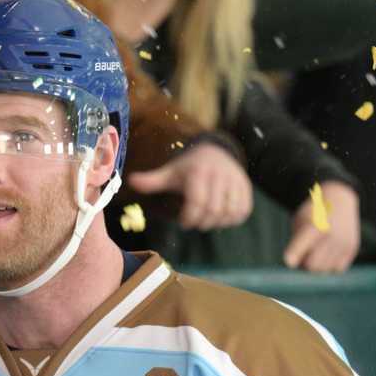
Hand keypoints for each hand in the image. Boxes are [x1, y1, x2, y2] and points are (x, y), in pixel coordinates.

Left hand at [124, 143, 252, 229]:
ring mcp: (235, 181)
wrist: (216, 153)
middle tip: (194, 223)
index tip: (184, 222)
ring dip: (217, 222)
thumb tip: (130, 181)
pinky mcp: (246, 188)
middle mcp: (219, 174)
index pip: (197, 202)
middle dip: (202, 222)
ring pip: (229, 212)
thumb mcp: (170, 173)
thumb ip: (152, 180)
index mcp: (198, 172)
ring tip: (207, 219)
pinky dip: (232, 219)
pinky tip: (221, 216)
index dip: (189, 218)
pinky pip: (242, 211)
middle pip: (213, 210)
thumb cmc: (188, 169)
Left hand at [284, 182, 360, 273]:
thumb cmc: (313, 213)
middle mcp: (331, 236)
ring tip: (317, 251)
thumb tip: (297, 265)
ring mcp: (343, 243)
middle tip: (305, 254)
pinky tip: (329, 252)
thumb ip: (297, 242)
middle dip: (305, 263)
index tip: (289, 261)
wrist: (340, 199)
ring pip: (324, 270)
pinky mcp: (351, 248)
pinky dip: (331, 265)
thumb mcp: (300, 220)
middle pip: (312, 265)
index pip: (301, 246)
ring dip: (318, 265)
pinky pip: (337, 269)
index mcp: (314, 226)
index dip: (293, 255)